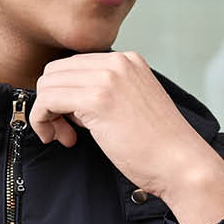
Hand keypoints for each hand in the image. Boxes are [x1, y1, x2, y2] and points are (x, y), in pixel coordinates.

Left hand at [28, 49, 223, 223]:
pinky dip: (43, 120)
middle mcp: (117, 62)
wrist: (180, 163)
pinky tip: (61, 139)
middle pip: (56, 71)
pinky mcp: (96, 99)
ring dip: (46, 114)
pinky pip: (47, 100)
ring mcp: (106, 78)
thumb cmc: (156, 146)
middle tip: (64, 132)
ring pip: (47, 84)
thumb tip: (66, 102)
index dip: (63, 95)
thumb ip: (103, 94)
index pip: (73, 65)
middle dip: (50, 102)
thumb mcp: (131, 105)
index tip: (71, 123)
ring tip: (64, 137)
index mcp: (127, 60)